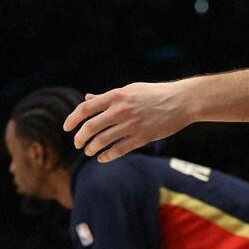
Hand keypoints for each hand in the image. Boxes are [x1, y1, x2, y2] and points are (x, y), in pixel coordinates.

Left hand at [63, 81, 190, 161]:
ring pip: (102, 141)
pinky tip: (102, 158)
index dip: (72, 118)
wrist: (181, 101)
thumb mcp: (131, 90)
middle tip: (78, 143)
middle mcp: (121, 110)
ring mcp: (131, 125)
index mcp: (117, 96)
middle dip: (80, 138)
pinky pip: (118, 150)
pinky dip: (106, 156)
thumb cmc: (155, 93)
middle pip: (90, 127)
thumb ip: (108, 97)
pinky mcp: (142, 138)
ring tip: (89, 151)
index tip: (66, 127)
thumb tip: (87, 99)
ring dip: (91, 148)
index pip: (86, 108)